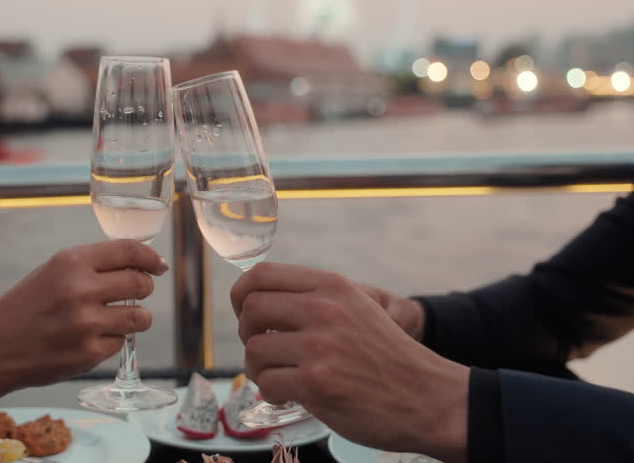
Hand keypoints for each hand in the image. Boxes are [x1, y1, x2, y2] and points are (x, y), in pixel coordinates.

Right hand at [0, 239, 168, 389]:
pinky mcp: (88, 353)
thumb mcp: (53, 272)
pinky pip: (120, 342)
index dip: (151, 258)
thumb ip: (93, 266)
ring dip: (138, 318)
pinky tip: (91, 338)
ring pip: (140, 317)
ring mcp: (86, 324)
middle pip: (140, 283)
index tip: (159, 265)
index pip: (129, 251)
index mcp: (70, 262)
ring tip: (120, 318)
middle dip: (145, 287)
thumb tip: (139, 263)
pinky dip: (113, 340)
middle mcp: (80, 290)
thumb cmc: (26, 307)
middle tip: (138, 292)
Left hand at [230, 263, 467, 462]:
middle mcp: (323, 309)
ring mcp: (319, 346)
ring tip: (280, 377)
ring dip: (259, 369)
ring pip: (254, 350)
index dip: (242, 295)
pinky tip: (289, 394)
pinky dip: (271, 393)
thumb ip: (312, 299)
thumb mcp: (355, 308)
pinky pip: (266, 383)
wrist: (429, 397)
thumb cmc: (386, 356)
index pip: (262, 275)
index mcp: (331, 286)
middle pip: (251, 309)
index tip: (245, 313)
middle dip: (247, 333)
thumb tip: (255, 302)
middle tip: (265, 350)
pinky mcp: (316, 382)